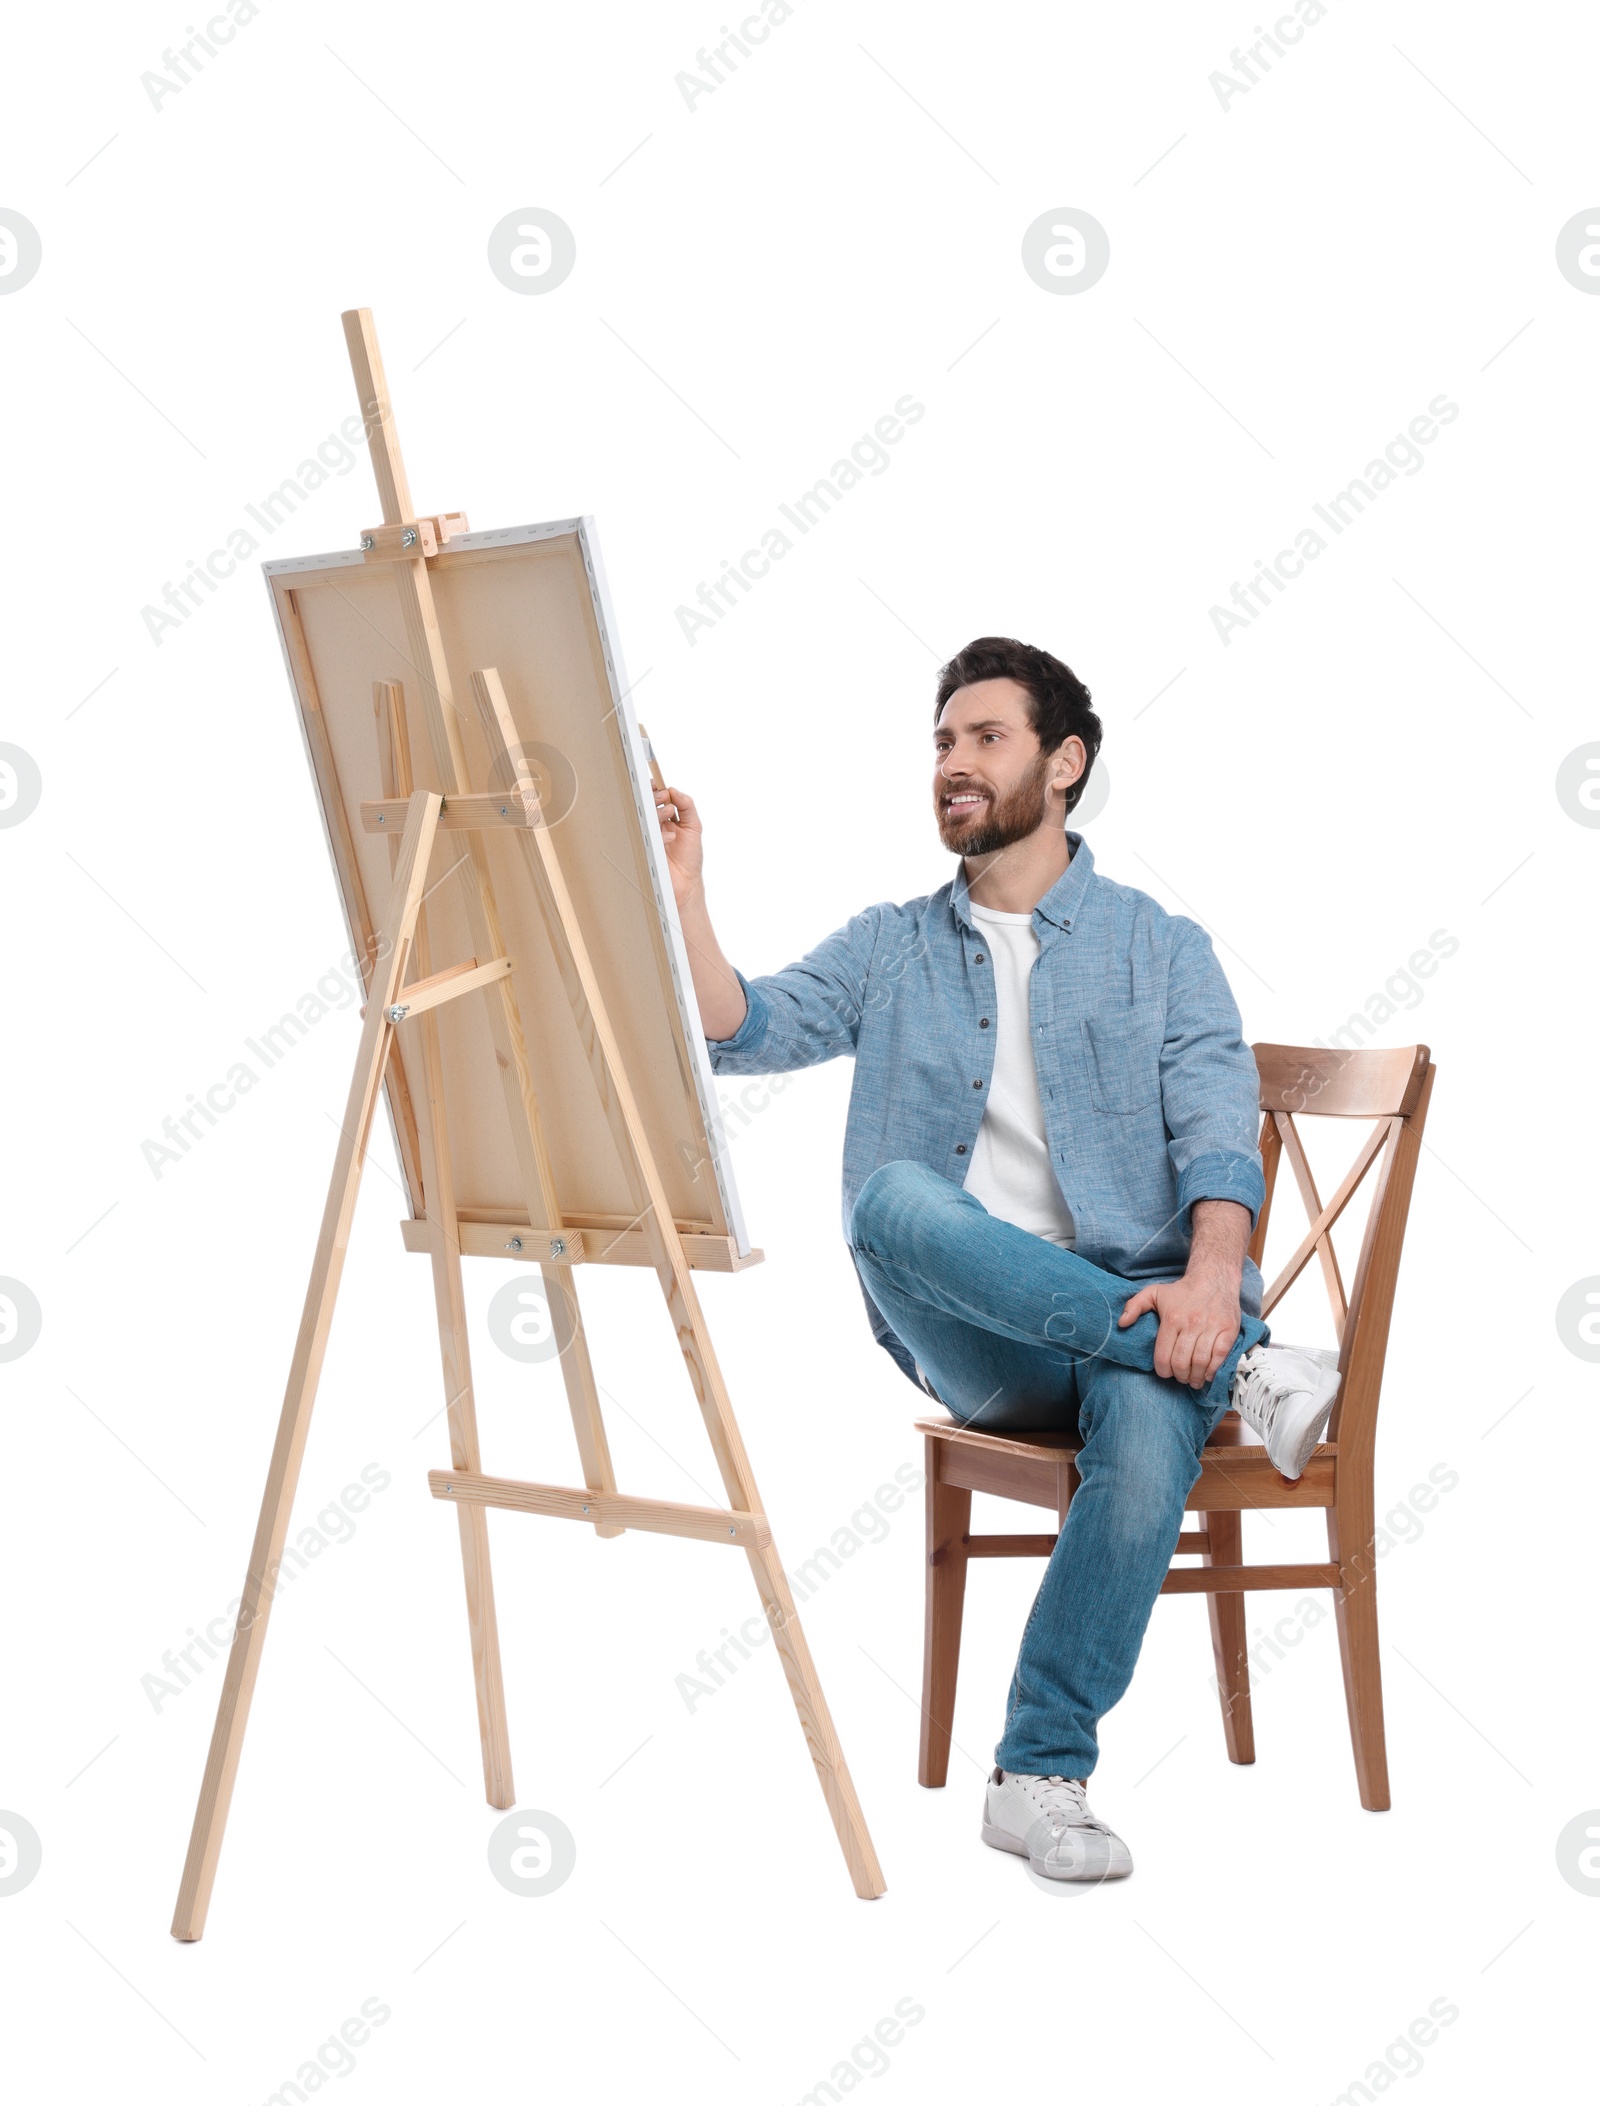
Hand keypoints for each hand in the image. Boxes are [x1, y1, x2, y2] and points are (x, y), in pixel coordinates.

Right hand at [654, 783, 703, 906]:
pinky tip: (670, 838)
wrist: (686, 883)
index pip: (656, 798)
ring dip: (657, 810)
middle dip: (655, 796)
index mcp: (665, 819)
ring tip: (668, 815)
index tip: (659, 786)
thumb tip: (675, 790)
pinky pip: (645, 833)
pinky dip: (660, 832)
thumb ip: (687, 806)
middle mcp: (654, 826)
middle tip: (664, 798)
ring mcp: (648, 836)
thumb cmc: (689, 858)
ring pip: (644, 815)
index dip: (656, 790)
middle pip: (647, 804)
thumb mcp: (694, 826)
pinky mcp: (644, 847)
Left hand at [1117, 1266, 1241, 1388]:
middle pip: (1181, 1362)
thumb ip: (1134, 1306)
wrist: (1214, 1278)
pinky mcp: (1228, 1330)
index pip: (1163, 1355)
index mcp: (1172, 1318)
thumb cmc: (1182, 1290)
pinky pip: (1219, 1356)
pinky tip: (1208, 1374)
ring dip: (1195, 1377)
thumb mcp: (1154, 1292)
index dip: (1163, 1370)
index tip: (1165, 1373)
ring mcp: (1211, 1327)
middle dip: (1179, 1376)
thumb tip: (1121, 1323)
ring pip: (1200, 1362)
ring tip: (1193, 1379)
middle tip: (1180, 1377)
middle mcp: (1191, 1324)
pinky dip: (1213, 1370)